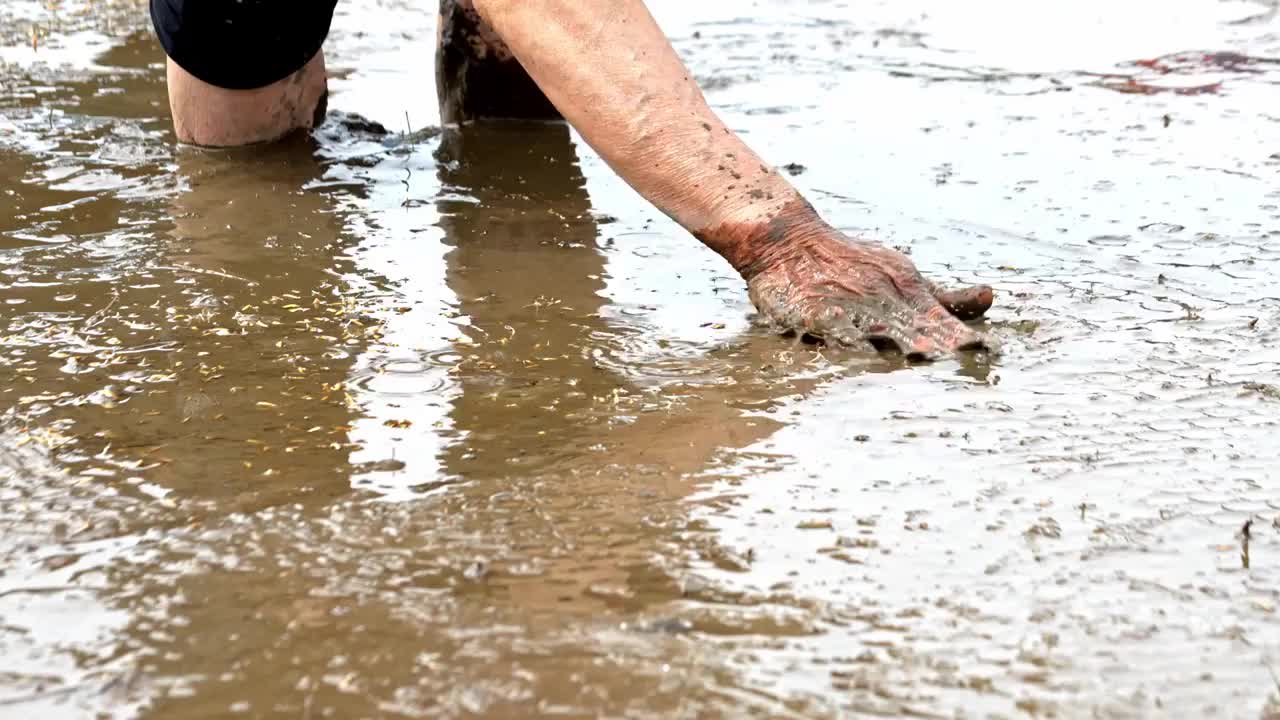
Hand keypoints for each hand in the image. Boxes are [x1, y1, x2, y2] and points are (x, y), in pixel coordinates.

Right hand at [745, 228, 994, 359]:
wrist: (790, 241)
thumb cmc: (851, 262)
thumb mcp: (902, 274)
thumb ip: (943, 297)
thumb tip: (990, 297)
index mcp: (907, 286)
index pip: (941, 320)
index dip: (960, 338)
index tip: (985, 353)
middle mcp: (882, 295)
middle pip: (916, 329)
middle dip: (940, 348)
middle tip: (964, 363)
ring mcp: (850, 304)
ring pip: (881, 331)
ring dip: (903, 346)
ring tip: (926, 360)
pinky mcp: (816, 312)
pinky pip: (837, 329)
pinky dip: (853, 341)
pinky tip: (869, 353)